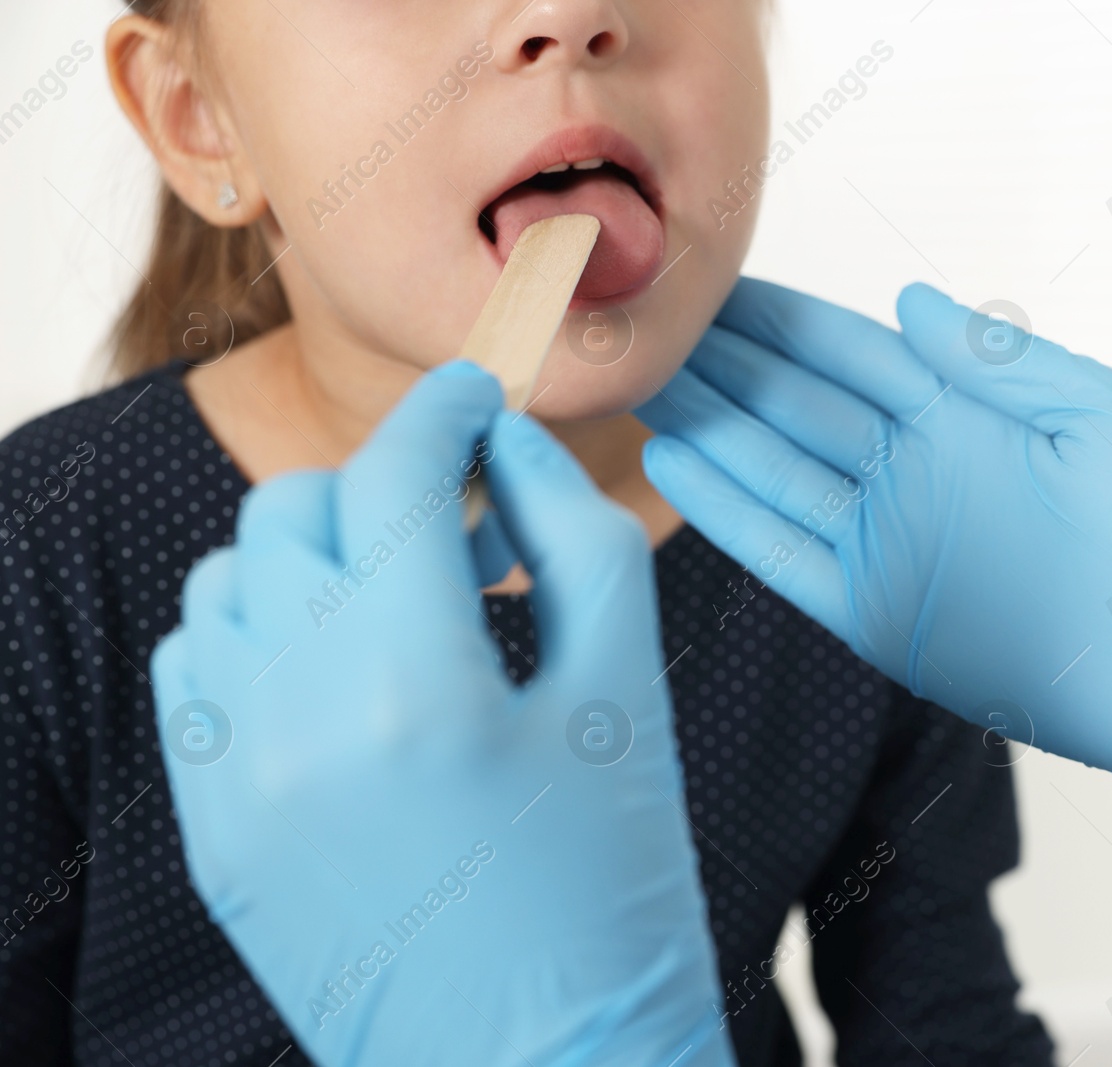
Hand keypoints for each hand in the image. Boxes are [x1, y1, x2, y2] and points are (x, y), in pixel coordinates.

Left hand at [152, 363, 731, 1065]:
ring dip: (313, 555)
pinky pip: (196, 672)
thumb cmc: (614, 894)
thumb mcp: (624, 701)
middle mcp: (297, 724)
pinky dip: (259, 632)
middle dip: (381, 487)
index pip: (395, 482)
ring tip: (397, 596)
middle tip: (458, 517)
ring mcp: (236, 784)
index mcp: (419, 687)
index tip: (474, 396)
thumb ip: (578, 541)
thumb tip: (513, 448)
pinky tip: (338, 666)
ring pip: (229, 583)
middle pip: (298, 514)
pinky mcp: (213, 833)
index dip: (440, 414)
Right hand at [637, 280, 1111, 912]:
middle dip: (726, 365)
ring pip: (777, 471)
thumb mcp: (1098, 411)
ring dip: (709, 426)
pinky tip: (676, 460)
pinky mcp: (877, 614)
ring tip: (642, 379)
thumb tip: (911, 303)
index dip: (786, 321)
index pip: (856, 353)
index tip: (721, 285)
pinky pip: (784, 552)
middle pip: (799, 408)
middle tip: (651, 324)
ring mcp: (892, 545)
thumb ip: (996, 359)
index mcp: (970, 419)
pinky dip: (728, 510)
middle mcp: (918, 476)